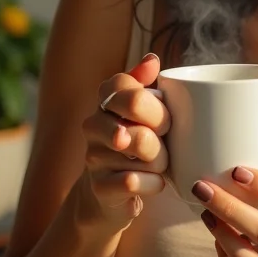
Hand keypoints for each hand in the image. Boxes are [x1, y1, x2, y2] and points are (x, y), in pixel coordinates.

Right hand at [80, 52, 169, 228]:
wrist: (114, 196)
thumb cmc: (139, 145)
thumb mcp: (147, 112)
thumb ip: (147, 83)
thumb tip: (151, 60)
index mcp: (107, 99)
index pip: (127, 83)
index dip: (154, 101)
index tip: (163, 118)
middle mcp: (94, 123)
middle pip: (138, 106)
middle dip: (162, 126)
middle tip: (163, 140)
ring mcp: (94, 156)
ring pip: (144, 148)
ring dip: (161, 160)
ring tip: (157, 165)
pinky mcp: (99, 187)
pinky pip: (135, 179)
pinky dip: (153, 183)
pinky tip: (152, 183)